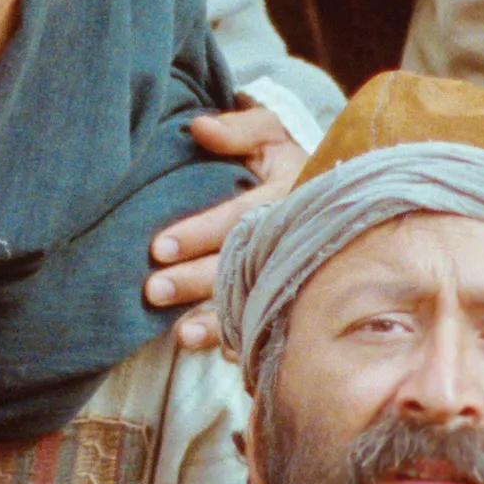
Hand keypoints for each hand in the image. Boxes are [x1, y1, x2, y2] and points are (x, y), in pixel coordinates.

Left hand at [149, 106, 306, 348]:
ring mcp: (295, 266)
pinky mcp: (294, 288)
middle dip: (196, 281)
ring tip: (182, 337)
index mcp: (284, 193)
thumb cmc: (286, 152)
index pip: (236, 217)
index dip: (198, 232)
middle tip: (153, 292)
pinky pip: (277, 319)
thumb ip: (237, 128)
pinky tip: (226, 355)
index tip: (159, 248)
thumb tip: (199, 128)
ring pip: (256, 297)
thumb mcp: (269, 130)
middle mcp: (291, 234)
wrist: (330, 177)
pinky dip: (251, 338)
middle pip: (240, 264)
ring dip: (219, 321)